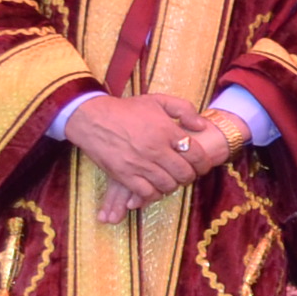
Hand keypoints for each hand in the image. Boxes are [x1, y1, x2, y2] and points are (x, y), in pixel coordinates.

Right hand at [65, 92, 203, 219]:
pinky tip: (154, 188)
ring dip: (173, 185)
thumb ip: (184, 110)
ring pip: (168, 185)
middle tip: (187, 174)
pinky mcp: (124, 174)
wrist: (92, 118)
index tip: (201, 166)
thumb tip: (202, 126)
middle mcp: (156, 149)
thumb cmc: (127, 109)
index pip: (196, 155)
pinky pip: (146, 193)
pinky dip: (154, 194)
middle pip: (184, 173)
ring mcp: (140, 163)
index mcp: (167, 131)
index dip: (203, 164)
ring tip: (171, 180)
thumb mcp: (158, 100)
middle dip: (190, 176)